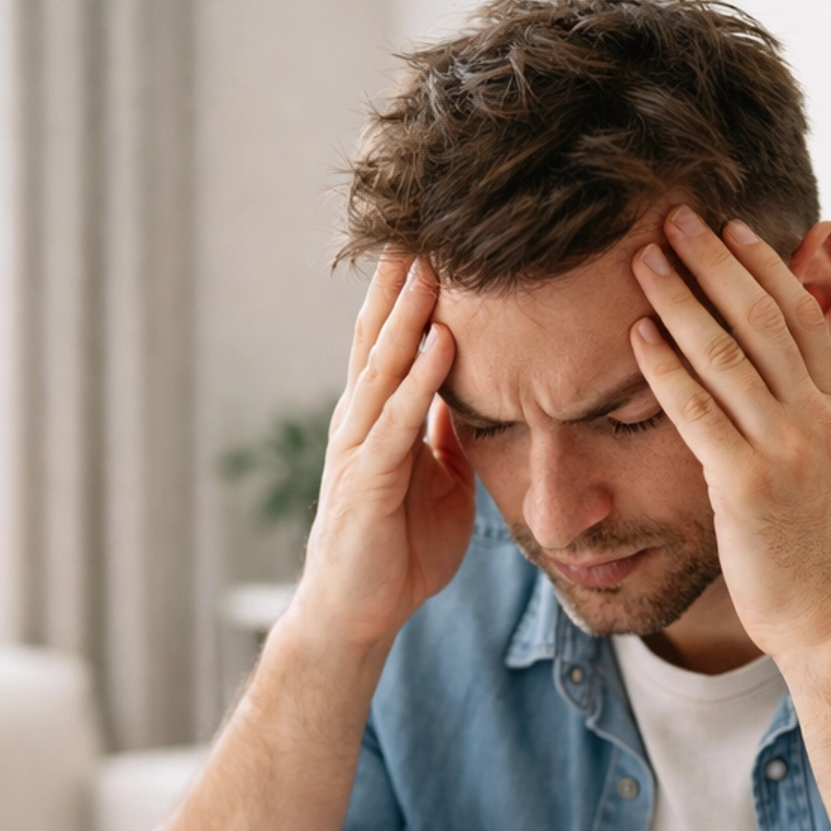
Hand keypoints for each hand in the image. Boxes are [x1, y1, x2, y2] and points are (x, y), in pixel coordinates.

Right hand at [287, 256, 475, 659]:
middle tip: (426, 215)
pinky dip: (420, 379)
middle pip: (379, 334)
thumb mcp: (439, 481)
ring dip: (410, 312)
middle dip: (402, 279)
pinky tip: (441, 343)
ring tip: (435, 262)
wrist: (359, 615)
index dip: (409, 288)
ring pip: (384, 365)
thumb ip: (450, 435)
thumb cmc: (397, 551)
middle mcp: (360, 420)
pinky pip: (396, 420)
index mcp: (379, 418)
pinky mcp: (366, 482)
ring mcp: (358, 448)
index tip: (435, 235)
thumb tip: (472, 395)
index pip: (392, 339)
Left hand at [629, 209, 830, 664]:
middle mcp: (813, 419)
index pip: (798, 317)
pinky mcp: (748, 485)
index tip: (728, 227)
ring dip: (681, 299)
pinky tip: (637, 336)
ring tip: (644, 258)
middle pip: (761, 317)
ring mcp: (784, 449)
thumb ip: (800, 417)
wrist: (829, 618)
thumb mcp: (820, 471)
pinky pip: (700, 411)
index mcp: (830, 410)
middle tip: (674, 217)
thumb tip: (782, 378)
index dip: (763, 266)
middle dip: (715, 262)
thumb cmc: (811, 552)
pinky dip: (666, 367)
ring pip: (727, 353)